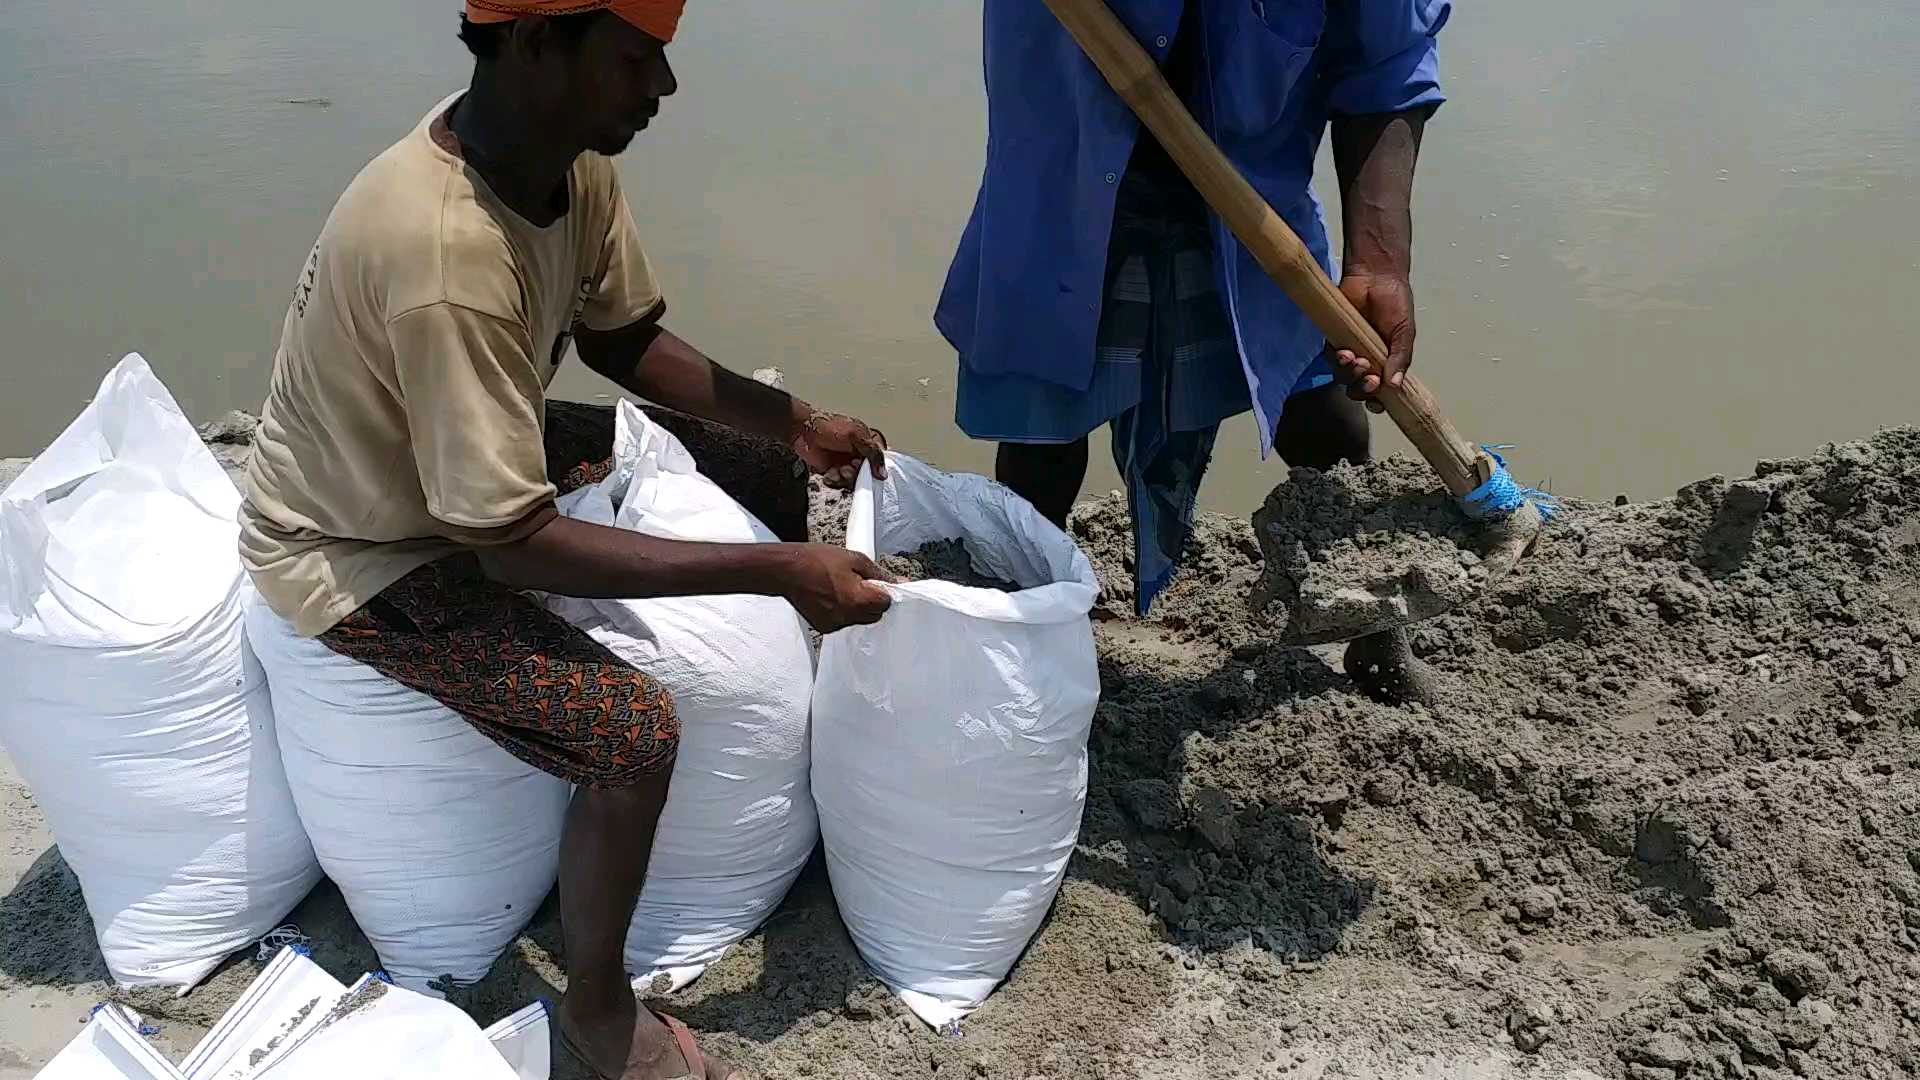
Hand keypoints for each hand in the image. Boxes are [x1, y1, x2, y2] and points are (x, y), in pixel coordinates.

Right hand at [779, 543, 892, 631]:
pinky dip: (842, 611)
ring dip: (856, 606)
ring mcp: (835, 624)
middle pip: (874, 614)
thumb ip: (878, 574)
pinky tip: (831, 595)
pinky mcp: (824, 627)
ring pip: (859, 619)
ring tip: (840, 586)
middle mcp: (847, 616)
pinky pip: (843, 621)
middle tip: (857, 582)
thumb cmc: (815, 561)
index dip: (883, 590)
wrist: (786, 570)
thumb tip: (897, 582)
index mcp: (858, 600)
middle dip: (871, 600)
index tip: (876, 583)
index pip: (886, 603)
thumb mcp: (854, 559)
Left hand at [791, 410, 886, 488]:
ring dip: (844, 478)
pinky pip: (839, 483)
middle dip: (857, 475)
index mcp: (868, 443)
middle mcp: (859, 455)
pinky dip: (833, 480)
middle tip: (848, 468)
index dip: (875, 470)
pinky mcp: (834, 472)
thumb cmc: (828, 426)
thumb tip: (883, 474)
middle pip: (866, 475)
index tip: (869, 472)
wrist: (802, 430)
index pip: (880, 462)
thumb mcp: (856, 435)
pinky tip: (829, 473)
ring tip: (837, 470)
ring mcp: (846, 464)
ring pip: (852, 482)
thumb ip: (873, 453)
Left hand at [1330, 271, 1415, 414]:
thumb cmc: (1395, 303)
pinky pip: (1330, 358)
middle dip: (1363, 389)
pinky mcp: (1333, 339)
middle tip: (1371, 379)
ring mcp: (1349, 351)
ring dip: (1350, 375)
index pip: (1379, 392)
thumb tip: (1397, 385)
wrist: (1376, 276)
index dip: (1376, 402)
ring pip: (1343, 376)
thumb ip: (1401, 358)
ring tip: (1359, 360)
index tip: (1378, 403)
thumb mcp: (1405, 332)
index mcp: (1385, 363)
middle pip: (1358, 388)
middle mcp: (1367, 361)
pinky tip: (1345, 353)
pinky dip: (1337, 360)